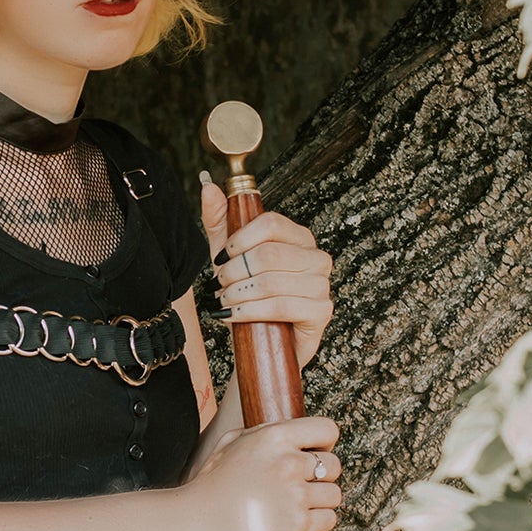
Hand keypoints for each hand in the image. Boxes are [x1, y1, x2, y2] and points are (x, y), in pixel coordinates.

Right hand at [184, 415, 342, 530]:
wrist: (192, 523)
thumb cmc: (208, 485)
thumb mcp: (229, 443)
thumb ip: (261, 434)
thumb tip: (288, 432)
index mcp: (274, 437)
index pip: (327, 429)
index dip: (325, 443)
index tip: (315, 454)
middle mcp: (288, 462)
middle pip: (334, 465)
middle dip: (323, 477)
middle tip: (303, 486)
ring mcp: (294, 494)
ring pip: (334, 495)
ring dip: (320, 502)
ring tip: (297, 506)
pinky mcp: (297, 525)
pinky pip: (329, 519)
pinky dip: (318, 523)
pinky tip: (298, 523)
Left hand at [199, 175, 333, 364]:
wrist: (262, 343)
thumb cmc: (248, 295)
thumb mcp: (228, 256)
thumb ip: (219, 220)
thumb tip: (209, 186)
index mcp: (299, 238)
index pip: (271, 223)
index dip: (240, 239)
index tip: (221, 257)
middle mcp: (316, 257)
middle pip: (268, 253)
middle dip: (234, 272)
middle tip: (219, 285)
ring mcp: (322, 285)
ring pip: (271, 281)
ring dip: (238, 293)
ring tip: (224, 301)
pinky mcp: (321, 311)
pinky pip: (280, 305)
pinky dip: (250, 311)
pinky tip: (233, 315)